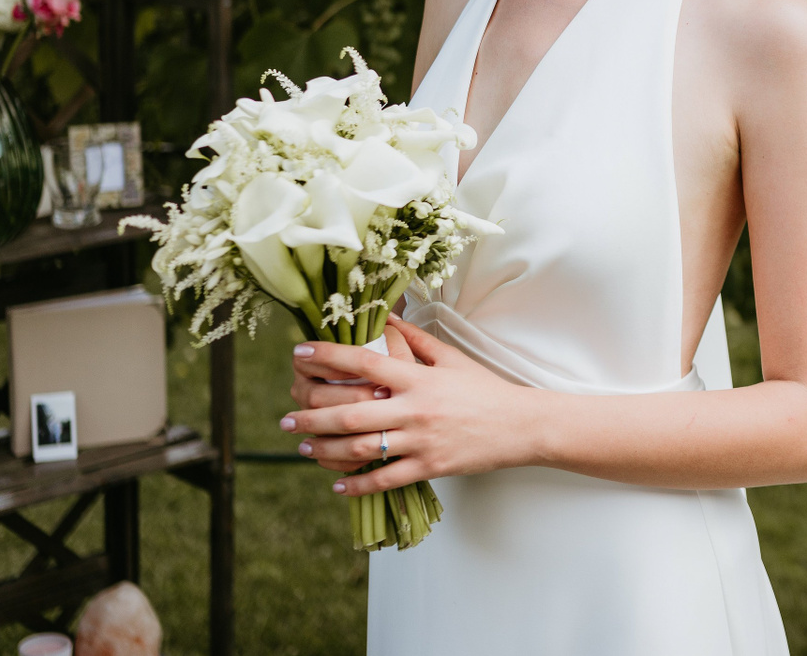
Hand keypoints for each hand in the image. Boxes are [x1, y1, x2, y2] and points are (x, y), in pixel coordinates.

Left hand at [281, 317, 543, 494]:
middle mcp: (415, 409)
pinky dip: (356, 485)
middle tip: (287, 417)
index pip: (365, 363)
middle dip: (312, 415)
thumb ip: (416, 340)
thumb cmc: (485, 389)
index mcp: (419, 378)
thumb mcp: (452, 358)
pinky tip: (336, 484)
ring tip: (303, 446)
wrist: (519, 425)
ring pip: (361, 449)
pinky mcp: (429, 467)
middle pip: (351, 412)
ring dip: (325, 448)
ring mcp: (421, 441)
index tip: (299, 354)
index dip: (328, 357)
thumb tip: (387, 320)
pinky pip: (384, 479)